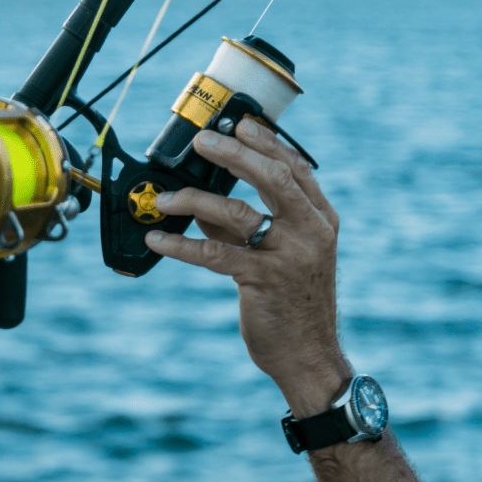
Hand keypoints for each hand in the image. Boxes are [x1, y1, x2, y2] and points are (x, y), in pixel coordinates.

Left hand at [144, 121, 349, 417]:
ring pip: (237, 213)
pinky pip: (215, 254)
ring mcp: (289, 256)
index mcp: (322, 221)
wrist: (309, 357)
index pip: (296, 169)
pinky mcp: (263, 281)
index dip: (268, 143)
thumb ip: (257, 232)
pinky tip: (159, 240)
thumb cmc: (296, 308)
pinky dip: (182, 246)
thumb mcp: (287, 262)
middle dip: (233, 155)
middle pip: (271, 177)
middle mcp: (311, 232)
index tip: (241, 124)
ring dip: (194, 201)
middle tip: (202, 140)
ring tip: (163, 198)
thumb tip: (210, 210)